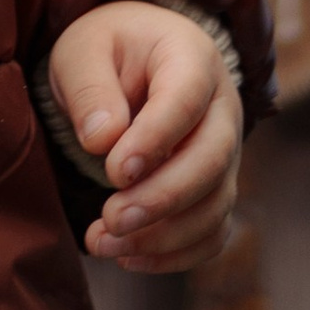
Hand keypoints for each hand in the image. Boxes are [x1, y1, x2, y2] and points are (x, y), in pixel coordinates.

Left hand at [50, 1, 243, 270]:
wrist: (132, 61)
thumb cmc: (107, 52)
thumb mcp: (83, 52)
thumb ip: (90, 89)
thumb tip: (103, 141)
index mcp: (192, 58)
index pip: (186, 99)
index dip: (156, 139)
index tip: (114, 171)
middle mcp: (222, 107)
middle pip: (212, 159)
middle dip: (162, 198)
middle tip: (110, 219)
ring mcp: (225, 152)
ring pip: (215, 204)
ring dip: (163, 235)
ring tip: (102, 243)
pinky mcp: (216, 188)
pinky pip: (212, 231)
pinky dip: (177, 255)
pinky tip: (128, 258)